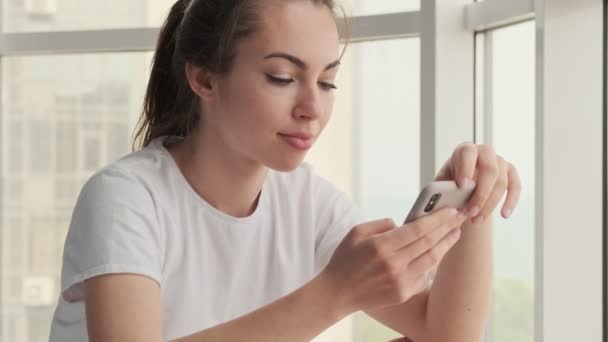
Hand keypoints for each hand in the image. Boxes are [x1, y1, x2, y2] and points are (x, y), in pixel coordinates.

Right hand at [321, 208, 467, 313]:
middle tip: (460, 218)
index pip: (418, 229)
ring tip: (454, 234)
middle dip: (447, 228)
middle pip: (428, 243)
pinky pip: (424, 275)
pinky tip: (436, 253)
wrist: (337, 293)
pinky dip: (431, 263)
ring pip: (431, 260)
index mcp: (381, 246)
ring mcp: (400, 281)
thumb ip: (382, 224)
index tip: (451, 211)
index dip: (437, 219)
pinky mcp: (403, 293)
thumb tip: (402, 224)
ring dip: (445, 245)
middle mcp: (393, 264)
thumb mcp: (357, 232)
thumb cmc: (345, 259)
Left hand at [434, 142, 521, 224]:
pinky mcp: (510, 172)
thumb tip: (440, 198)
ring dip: (490, 204)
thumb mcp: (442, 183)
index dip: (466, 168)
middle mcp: (484, 151)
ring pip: (502, 181)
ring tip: (477, 220)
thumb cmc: (450, 183)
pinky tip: (504, 215)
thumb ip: (442, 188)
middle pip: (489, 169)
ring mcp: (500, 161)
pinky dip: (511, 201)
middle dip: (481, 194)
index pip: (467, 153)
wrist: (464, 185)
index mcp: (464, 150)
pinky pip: (515, 186)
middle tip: (471, 212)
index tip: (462, 186)